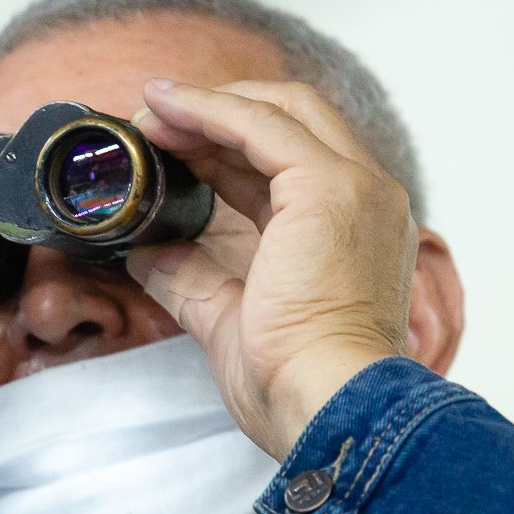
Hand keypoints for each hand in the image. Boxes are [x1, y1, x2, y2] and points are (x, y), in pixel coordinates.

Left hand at [124, 77, 418, 460]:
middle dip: (217, 115)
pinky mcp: (328, 185)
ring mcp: (354, 188)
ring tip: (147, 112)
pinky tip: (165, 108)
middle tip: (152, 124)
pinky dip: (208, 109)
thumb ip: (194, 280)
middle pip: (292, 122)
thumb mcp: (232, 321)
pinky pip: (260, 124)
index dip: (226, 148)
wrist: (330, 407)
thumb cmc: (297, 386)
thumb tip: (148, 255)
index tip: (171, 147)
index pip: (289, 165)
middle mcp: (366, 201)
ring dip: (207, 106)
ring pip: (280, 111)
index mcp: (352, 234)